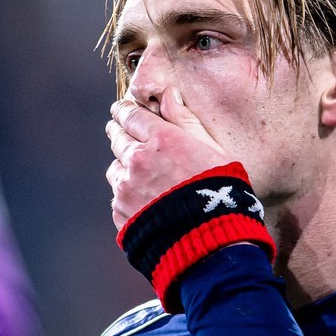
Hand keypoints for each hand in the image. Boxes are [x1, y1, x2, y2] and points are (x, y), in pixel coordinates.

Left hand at [105, 91, 228, 230]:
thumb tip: (168, 94)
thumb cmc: (220, 191)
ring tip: (140, 173)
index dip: (124, 110)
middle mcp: (137, 160)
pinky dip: (127, 194)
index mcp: (160, 140)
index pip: (130, 115)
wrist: (210, 241)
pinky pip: (118, 196)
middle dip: (120, 132)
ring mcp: (126, 188)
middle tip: (122, 131)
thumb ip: (186, 120)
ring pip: (115, 168)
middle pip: (117, 138)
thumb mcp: (212, 149)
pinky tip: (145, 200)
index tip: (121, 109)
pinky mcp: (121, 213)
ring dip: (124, 165)